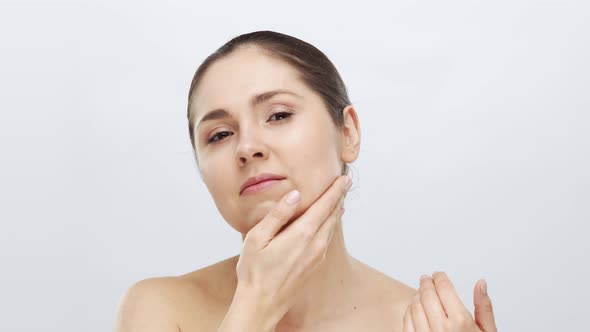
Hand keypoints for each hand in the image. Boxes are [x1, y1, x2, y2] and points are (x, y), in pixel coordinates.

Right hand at [234, 175, 350, 322]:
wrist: (262, 304)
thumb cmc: (255, 271)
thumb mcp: (258, 238)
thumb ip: (278, 214)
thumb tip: (295, 195)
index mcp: (302, 234)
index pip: (325, 206)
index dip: (335, 190)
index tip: (344, 179)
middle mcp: (315, 244)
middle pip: (333, 215)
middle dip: (339, 197)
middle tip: (345, 183)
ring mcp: (317, 256)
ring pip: (332, 228)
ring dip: (336, 211)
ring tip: (339, 199)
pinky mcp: (315, 265)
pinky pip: (327, 239)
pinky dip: (330, 225)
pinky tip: (327, 223)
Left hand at [403, 271, 496, 331]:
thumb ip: (484, 307)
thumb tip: (481, 284)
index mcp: (461, 323)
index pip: (444, 288)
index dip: (439, 278)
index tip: (438, 275)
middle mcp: (442, 329)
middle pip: (427, 294)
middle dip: (426, 283)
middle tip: (427, 279)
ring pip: (414, 306)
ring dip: (417, 296)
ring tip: (421, 293)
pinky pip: (406, 322)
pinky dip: (409, 311)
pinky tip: (414, 308)